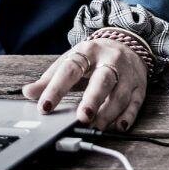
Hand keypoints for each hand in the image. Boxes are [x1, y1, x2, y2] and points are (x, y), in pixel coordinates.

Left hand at [22, 39, 148, 131]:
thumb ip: (50, 78)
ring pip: (120, 94)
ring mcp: (128, 73)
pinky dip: (128, 115)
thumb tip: (28, 92)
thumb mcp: (71, 60)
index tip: (44, 107)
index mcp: (88, 51)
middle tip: (82, 118)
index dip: (56, 89)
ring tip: (95, 126)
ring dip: (108, 112)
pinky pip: (136, 102)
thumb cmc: (94, 57)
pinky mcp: (140, 85)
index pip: (70, 70)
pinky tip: (119, 126)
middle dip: (93, 99)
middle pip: (103, 80)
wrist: (128, 43)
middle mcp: (111, 60)